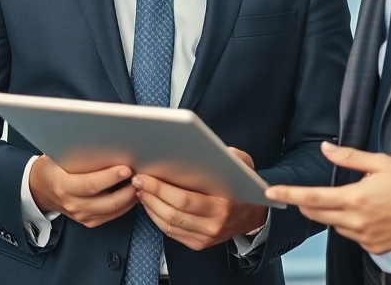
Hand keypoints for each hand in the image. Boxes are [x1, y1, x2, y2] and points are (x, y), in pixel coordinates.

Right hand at [28, 155, 138, 227]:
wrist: (41, 188)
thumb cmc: (52, 167)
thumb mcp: (58, 155)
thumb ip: (78, 152)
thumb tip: (103, 138)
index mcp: (63, 186)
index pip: (90, 185)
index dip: (110, 177)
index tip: (126, 168)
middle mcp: (72, 204)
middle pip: (107, 201)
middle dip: (127, 189)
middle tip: (140, 176)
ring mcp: (81, 215)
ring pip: (112, 210)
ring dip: (130, 197)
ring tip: (141, 183)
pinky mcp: (89, 221)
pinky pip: (112, 215)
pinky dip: (126, 205)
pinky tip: (134, 193)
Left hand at [131, 147, 269, 250]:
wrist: (252, 216)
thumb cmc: (243, 187)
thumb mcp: (244, 166)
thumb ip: (231, 156)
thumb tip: (210, 148)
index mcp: (223, 206)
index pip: (185, 200)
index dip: (160, 189)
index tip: (145, 176)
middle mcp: (213, 226)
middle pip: (172, 213)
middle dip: (150, 195)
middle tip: (138, 180)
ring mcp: (204, 237)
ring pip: (168, 224)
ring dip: (150, 206)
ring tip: (141, 190)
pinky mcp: (197, 243)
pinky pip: (170, 232)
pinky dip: (156, 217)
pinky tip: (150, 203)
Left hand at [264, 142, 390, 254]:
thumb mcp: (381, 162)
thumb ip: (349, 157)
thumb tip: (326, 149)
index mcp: (355, 198)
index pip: (312, 198)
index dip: (289, 195)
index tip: (272, 193)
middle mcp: (357, 221)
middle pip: (318, 215)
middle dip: (307, 204)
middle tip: (305, 195)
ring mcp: (366, 237)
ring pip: (335, 226)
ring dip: (333, 214)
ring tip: (353, 199)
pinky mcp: (375, 247)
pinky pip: (353, 236)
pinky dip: (352, 225)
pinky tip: (367, 214)